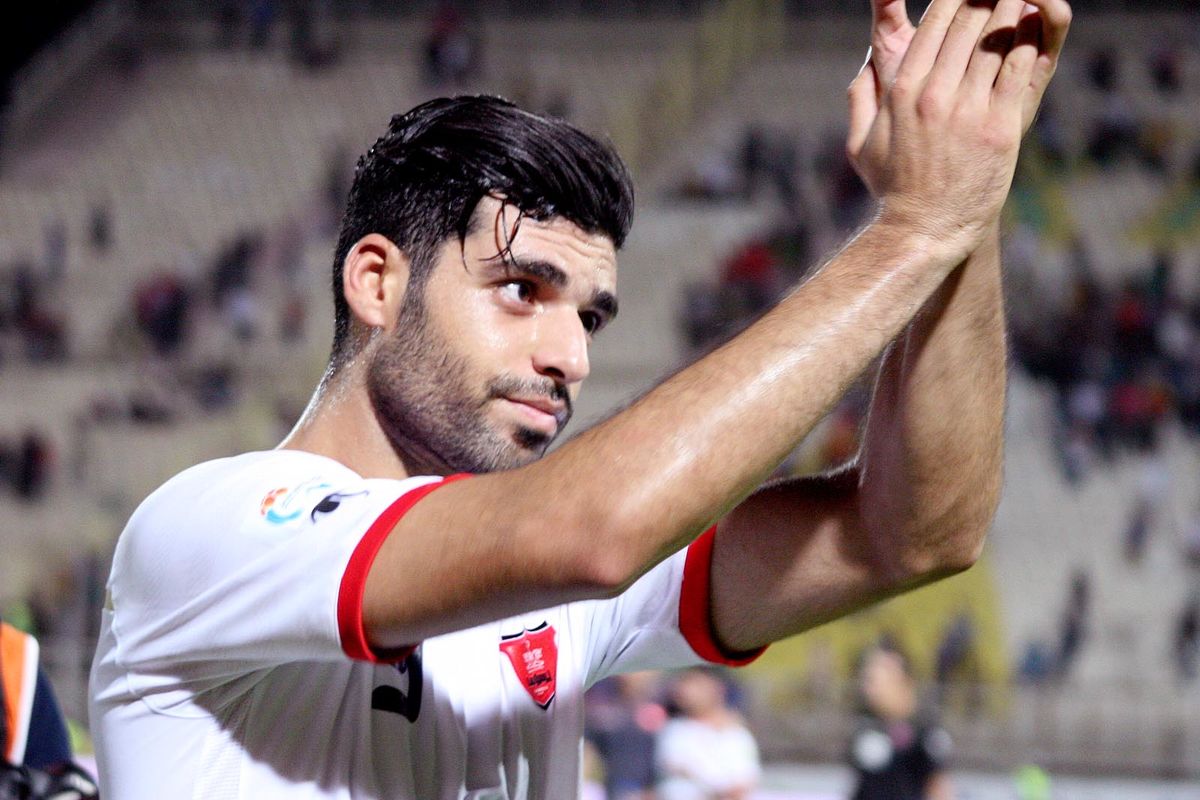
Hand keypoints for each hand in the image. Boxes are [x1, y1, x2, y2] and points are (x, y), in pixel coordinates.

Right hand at [845, 0, 1071, 251]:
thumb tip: (866, 66)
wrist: (924, 231)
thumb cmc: (893, 190)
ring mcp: (969, 110)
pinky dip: (1029, 40)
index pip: (935, 24)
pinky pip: (1018, 69)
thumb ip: (862, 99)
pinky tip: (1036, 23)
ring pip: (997, 40)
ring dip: (1012, 8)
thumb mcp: (860, 144)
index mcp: (902, 92)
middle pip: (969, 22)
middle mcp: (934, 94)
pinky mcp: (1000, 127)